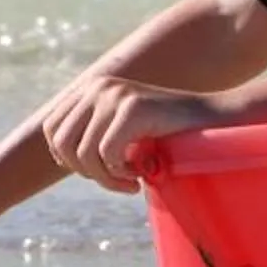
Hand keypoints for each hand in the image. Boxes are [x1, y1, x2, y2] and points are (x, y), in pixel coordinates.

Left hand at [38, 71, 220, 191]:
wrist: (214, 120)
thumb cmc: (169, 132)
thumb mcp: (123, 126)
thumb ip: (94, 131)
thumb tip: (58, 156)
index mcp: (92, 87)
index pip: (52, 129)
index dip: (67, 158)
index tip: (98, 171)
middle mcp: (98, 86)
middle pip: (63, 143)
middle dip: (86, 171)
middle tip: (115, 180)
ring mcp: (114, 95)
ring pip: (84, 154)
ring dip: (105, 178)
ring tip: (131, 180)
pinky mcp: (132, 108)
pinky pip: (107, 155)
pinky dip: (120, 174)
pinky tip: (141, 174)